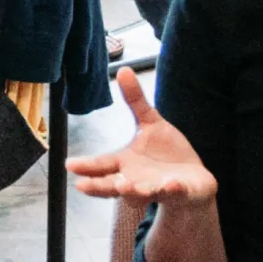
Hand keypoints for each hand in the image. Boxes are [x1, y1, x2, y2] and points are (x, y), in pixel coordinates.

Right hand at [65, 69, 215, 204]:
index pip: (102, 165)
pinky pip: (174, 191)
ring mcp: (156, 187)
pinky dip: (171, 189)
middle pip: (113, 185)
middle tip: (81, 186)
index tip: (69, 165)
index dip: (86, 166)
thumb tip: (123, 69)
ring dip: (133, 190)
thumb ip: (136, 101)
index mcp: (125, 163)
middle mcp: (136, 179)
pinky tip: (170, 184)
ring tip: (123, 185)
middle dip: (98, 186)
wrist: (193, 178)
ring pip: (142, 192)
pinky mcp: (179, 192)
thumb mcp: (150, 124)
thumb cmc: (165, 154)